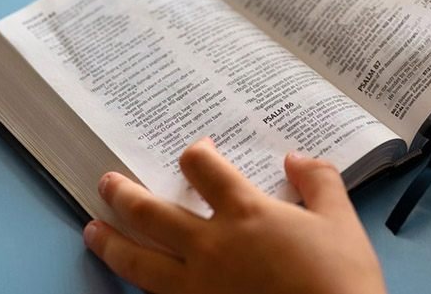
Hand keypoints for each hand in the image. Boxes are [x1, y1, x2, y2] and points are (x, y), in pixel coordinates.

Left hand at [83, 138, 386, 293]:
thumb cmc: (340, 278)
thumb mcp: (340, 221)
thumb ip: (319, 181)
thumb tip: (295, 158)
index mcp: (244, 212)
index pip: (202, 167)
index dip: (196, 152)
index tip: (197, 151)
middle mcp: (211, 245)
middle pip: (151, 213)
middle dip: (124, 194)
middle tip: (105, 183)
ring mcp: (198, 285)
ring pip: (139, 261)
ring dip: (111, 242)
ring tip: (91, 231)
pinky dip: (137, 288)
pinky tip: (130, 283)